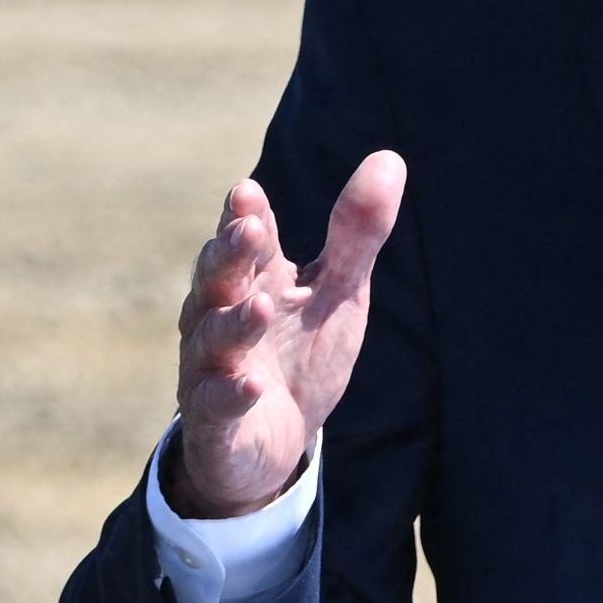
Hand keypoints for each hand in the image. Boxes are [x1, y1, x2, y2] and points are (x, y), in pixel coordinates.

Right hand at [163, 150, 405, 519]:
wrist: (275, 444)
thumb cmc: (301, 353)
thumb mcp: (337, 292)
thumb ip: (356, 234)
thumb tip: (390, 157)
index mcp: (252, 278)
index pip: (245, 237)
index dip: (245, 215)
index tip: (248, 192)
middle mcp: (219, 315)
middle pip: (216, 278)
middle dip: (229, 254)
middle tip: (248, 230)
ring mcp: (212, 369)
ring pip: (212, 338)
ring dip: (234, 323)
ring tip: (262, 308)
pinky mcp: (216, 422)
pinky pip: (216, 404)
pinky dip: (231, 394)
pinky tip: (253, 386)